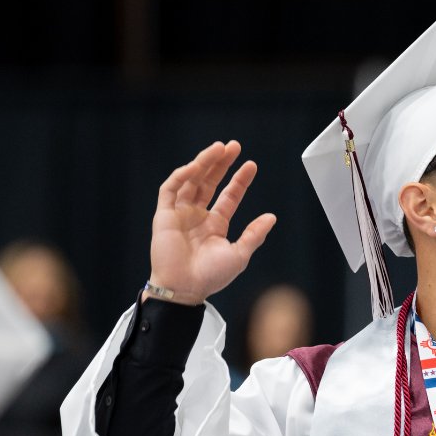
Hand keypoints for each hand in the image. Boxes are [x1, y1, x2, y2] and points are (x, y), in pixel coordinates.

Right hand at [146, 141, 276, 304]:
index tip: (251, 165)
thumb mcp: (239, 254)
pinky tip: (195, 166)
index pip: (228, 196)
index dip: (239, 180)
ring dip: (203, 163)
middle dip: (220, 163)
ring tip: (218, 149)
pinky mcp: (164, 216)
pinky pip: (170, 190)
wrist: (185, 289)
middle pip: (209, 182)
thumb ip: (254, 235)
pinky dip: (181, 176)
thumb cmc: (211, 276)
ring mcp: (180, 214)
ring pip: (191, 181)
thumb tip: (272, 217)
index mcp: (215, 225)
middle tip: (233, 146)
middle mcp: (197, 216)